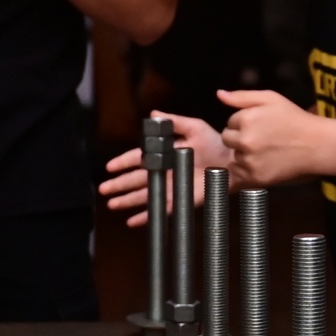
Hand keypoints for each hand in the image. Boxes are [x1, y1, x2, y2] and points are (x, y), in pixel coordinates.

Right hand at [100, 111, 232, 223]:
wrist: (232, 162)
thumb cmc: (215, 143)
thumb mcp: (194, 127)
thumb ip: (173, 121)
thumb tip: (153, 114)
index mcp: (164, 153)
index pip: (138, 158)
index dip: (123, 162)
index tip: (110, 167)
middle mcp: (164, 171)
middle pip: (136, 179)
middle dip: (119, 185)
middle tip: (103, 189)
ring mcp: (171, 187)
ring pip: (144, 195)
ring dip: (127, 200)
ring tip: (111, 204)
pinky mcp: (180, 200)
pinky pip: (160, 210)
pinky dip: (146, 216)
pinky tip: (132, 221)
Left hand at [216, 89, 333, 186]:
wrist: (317, 145)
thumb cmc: (294, 119)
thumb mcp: (270, 99)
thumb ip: (242, 96)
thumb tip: (219, 94)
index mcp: (246, 119)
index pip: (230, 122)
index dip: (244, 123)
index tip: (260, 125)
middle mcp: (245, 141)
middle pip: (227, 139)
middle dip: (239, 138)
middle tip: (261, 138)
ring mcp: (249, 160)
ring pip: (234, 156)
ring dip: (244, 154)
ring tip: (266, 150)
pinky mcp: (255, 177)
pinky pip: (240, 172)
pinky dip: (248, 168)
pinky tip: (265, 162)